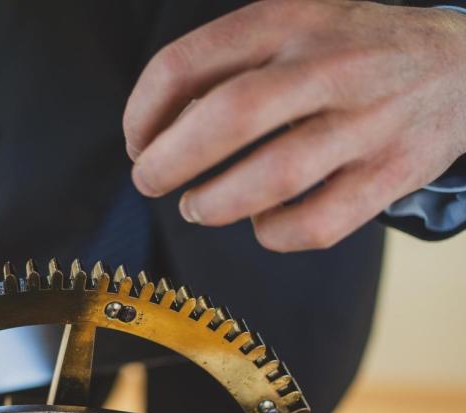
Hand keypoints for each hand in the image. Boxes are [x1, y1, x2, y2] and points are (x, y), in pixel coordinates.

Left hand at [123, 0, 465, 250]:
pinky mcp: (394, 171)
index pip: (185, 64)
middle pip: (228, 117)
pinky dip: (274, 233)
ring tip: (196, 206)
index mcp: (287, 20)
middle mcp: (329, 64)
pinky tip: (263, 222)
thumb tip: (155, 131)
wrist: (461, 63)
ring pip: (274, 177)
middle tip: (150, 181)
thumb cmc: (349, 52)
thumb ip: (227, 64)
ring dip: (215, 203)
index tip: (138, 140)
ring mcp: (368, 120)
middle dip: (169, 162)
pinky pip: (318, 223)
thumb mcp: (292, 26)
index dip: (142, 113)